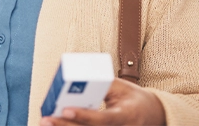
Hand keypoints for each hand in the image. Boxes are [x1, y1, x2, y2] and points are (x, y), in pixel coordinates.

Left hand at [41, 78, 165, 125]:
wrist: (152, 116)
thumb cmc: (133, 98)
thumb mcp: (121, 88)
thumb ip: (101, 84)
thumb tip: (75, 77)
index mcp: (126, 116)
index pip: (103, 119)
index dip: (84, 116)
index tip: (66, 109)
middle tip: (46, 118)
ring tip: (45, 122)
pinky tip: (56, 125)